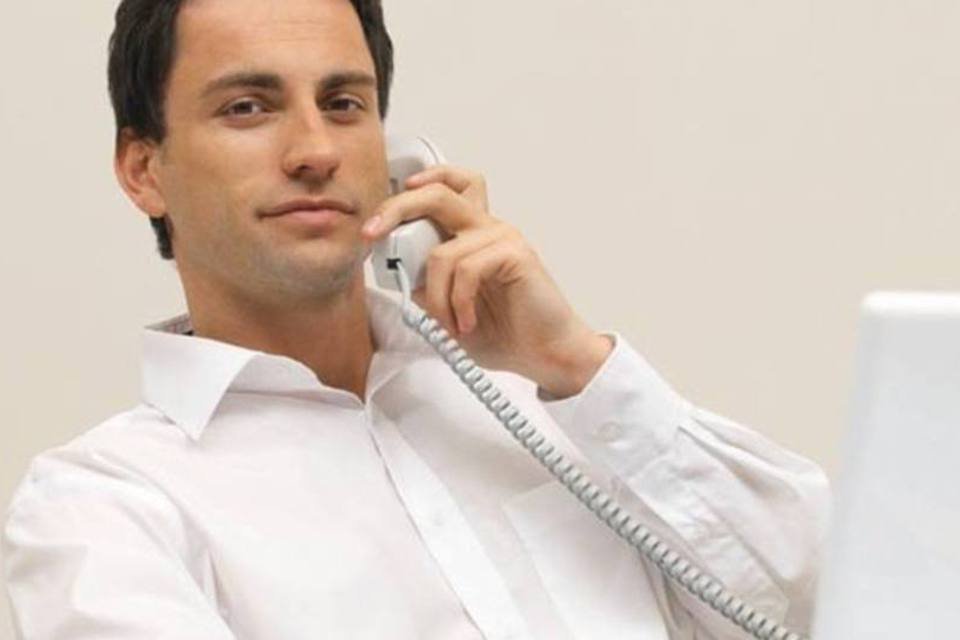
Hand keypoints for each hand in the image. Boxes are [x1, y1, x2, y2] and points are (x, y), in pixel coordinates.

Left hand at [362, 165, 612, 397]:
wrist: (546, 354)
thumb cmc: (503, 332)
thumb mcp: (447, 309)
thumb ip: (425, 286)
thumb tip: (398, 270)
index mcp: (470, 234)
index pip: (442, 189)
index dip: (405, 197)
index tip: (375, 224)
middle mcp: (486, 228)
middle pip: (437, 193)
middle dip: (396, 209)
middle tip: (373, 234)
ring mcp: (502, 237)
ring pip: (442, 252)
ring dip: (436, 298)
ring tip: (449, 325)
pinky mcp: (516, 253)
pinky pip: (466, 270)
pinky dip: (458, 302)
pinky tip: (468, 322)